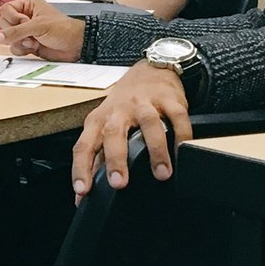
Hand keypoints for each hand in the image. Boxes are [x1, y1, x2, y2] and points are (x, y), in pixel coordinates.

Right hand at [0, 0, 84, 60]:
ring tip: (34, 41)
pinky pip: (15, 48)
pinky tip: (34, 47)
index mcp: (28, 5)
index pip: (7, 9)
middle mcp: (25, 17)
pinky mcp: (28, 44)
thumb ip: (16, 31)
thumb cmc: (63, 29)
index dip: (12, 18)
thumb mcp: (38, 26)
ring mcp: (26, 32)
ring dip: (20, 42)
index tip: (23, 22)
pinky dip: (23, 50)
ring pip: (9, 38)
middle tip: (28, 33)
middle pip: (5, 25)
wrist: (76, 45)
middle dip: (16, 33)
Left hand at [70, 61, 192, 198]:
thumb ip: (97, 158)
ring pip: (148, 124)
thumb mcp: (105, 125)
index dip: (81, 168)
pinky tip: (183, 151)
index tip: (83, 191)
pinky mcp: (168, 99)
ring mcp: (144, 103)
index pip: (84, 145)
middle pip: (113, 133)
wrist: (149, 70)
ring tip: (161, 174)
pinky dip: (181, 135)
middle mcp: (119, 111)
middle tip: (119, 183)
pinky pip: (177, 117)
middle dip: (115, 159)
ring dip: (155, 150)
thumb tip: (83, 195)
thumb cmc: (123, 105)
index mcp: (100, 120)